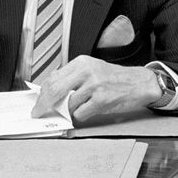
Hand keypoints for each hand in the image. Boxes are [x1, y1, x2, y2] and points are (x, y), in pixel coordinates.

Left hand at [30, 56, 159, 122]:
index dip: (42, 94)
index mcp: (81, 62)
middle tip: (40, 113)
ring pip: (68, 104)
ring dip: (68, 111)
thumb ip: (72, 77)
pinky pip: (81, 114)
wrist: (140, 83)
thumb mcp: (92, 69)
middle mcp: (87, 71)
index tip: (37, 103)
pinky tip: (90, 109)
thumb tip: (49, 90)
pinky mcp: (102, 100)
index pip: (53, 78)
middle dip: (44, 104)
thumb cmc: (115, 78)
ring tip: (80, 106)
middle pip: (55, 89)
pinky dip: (81, 116)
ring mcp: (94, 85)